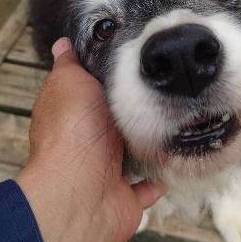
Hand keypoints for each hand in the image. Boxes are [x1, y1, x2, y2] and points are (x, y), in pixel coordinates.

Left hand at [14, 38, 165, 241]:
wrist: (82, 191)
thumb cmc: (73, 131)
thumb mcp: (69, 82)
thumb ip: (70, 63)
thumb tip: (62, 45)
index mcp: (71, 114)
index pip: (89, 90)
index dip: (108, 74)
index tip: (136, 58)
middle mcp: (85, 143)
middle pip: (113, 121)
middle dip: (134, 108)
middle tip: (166, 87)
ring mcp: (105, 172)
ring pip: (131, 152)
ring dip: (149, 141)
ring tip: (178, 118)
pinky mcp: (125, 196)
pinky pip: (147, 185)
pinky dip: (159, 178)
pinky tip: (176, 158)